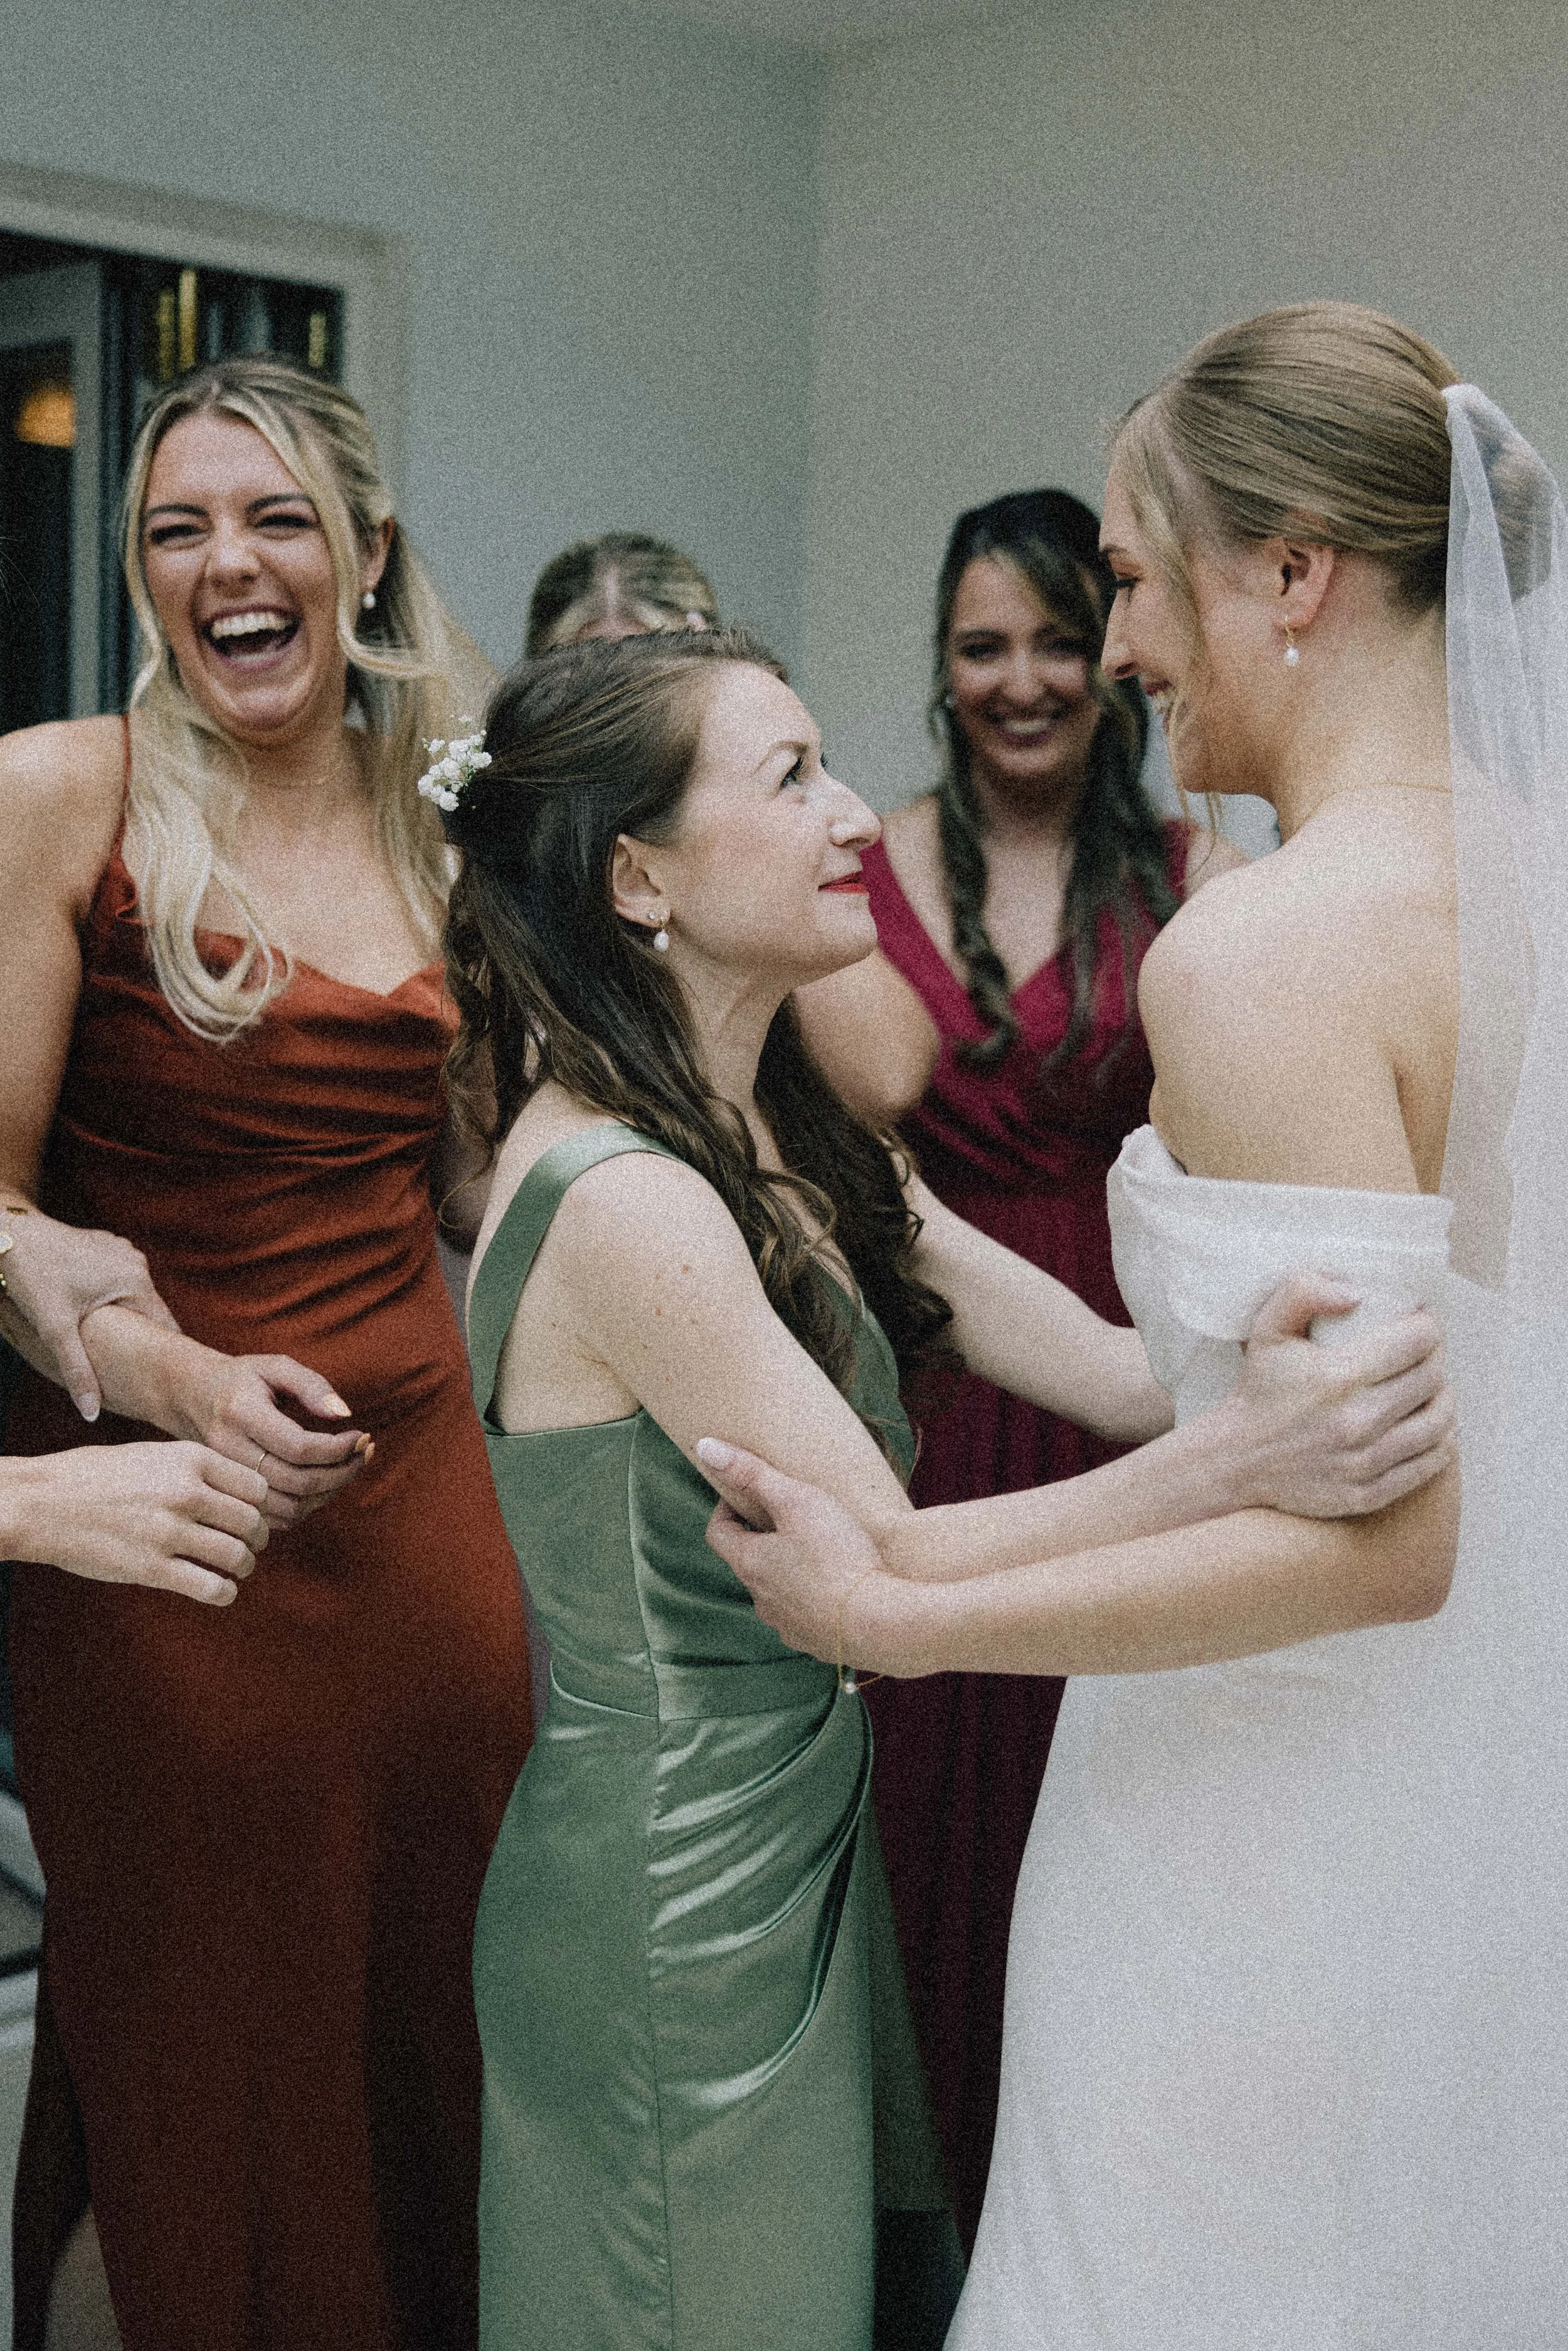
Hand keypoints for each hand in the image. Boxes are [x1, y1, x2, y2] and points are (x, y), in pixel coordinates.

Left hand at [0, 1204, 177, 1421]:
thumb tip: (92, 1414)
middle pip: (149, 1313)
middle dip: (141, 1339)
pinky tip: (92, 1313)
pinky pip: (118, 1282)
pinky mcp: (107, 1247)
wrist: (9, 1229)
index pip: (165, 1328)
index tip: (168, 1381)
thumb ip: (77, 1371)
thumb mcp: (54, 1329)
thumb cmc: (32, 1275)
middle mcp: (137, 1264)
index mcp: (135, 1282)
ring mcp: (123, 1252)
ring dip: (125, 1319)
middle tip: (136, 1370)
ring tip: (115, 1345)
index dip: (165, 1356)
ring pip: (132, 1297)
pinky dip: (111, 1300)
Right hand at [4, 1443, 268, 1606]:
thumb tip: (232, 1489)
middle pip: (252, 1521)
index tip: (252, 1514)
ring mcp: (169, 1531)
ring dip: (244, 1566)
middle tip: (251, 1545)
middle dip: (257, 1538)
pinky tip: (220, 1591)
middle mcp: (185, 1492)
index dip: (260, 1504)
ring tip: (238, 1568)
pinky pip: (211, 1587)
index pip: (255, 1485)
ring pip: (236, 1555)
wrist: (41, 1502)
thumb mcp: (149, 1453)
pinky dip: (224, 1593)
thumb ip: (191, 1468)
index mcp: (189, 1458)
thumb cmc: (91, 1476)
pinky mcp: (151, 1568)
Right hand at [160, 1347, 372, 1530]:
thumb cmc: (241, 1379)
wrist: (190, 1397)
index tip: (363, 1436)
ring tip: (349, 1468)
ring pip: (287, 1507)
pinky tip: (322, 1484)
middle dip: (342, 1472)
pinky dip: (306, 1507)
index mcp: (240, 1413)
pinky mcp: (227, 1497)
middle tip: (364, 1453)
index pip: (299, 1447)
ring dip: (328, 1494)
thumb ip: (312, 1386)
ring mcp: (223, 1479)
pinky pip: (274, 1519)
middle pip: (297, 1482)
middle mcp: (227, 1451)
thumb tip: (344, 1414)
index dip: (338, 1448)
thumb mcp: (275, 1366)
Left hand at [697, 1437, 896, 1667]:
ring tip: (819, 1550)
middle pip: (749, 1561)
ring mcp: (787, 1625)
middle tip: (790, 1517)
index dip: (727, 1508)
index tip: (746, 1494)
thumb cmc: (838, 1556)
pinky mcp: (815, 1642)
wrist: (880, 1623)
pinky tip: (839, 1587)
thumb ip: (752, 1473)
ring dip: (788, 1571)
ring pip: (777, 1591)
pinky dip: (813, 1599)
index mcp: (749, 1563)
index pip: (717, 1532)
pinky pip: (805, 1615)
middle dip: (764, 1538)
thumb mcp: (796, 1501)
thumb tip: (705, 1448)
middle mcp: (761, 1599)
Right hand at [1223, 1275, 1455, 1517]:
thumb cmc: (1260, 1389)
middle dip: (1436, 1358)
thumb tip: (1357, 1293)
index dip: (1426, 1325)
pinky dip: (1440, 1441)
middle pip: (1433, 1379)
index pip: (1417, 1342)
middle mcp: (1357, 1422)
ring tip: (1432, 1386)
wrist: (1237, 1459)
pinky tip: (1432, 1426)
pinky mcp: (1369, 1493)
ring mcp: (1365, 1462)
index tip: (1419, 1321)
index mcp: (1338, 1377)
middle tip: (1424, 1351)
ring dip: (1444, 1398)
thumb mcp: (1268, 1328)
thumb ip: (1304, 1290)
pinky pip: (1430, 1463)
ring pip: (1440, 1422)